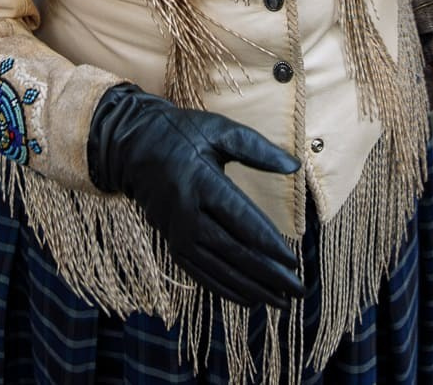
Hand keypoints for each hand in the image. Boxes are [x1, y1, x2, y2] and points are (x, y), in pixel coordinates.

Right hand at [86, 84, 302, 306]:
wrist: (134, 146)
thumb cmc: (184, 134)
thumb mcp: (220, 130)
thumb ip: (258, 149)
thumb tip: (294, 166)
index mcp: (201, 181)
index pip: (241, 220)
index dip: (268, 244)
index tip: (293, 262)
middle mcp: (186, 212)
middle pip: (233, 250)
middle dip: (267, 274)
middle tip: (297, 290)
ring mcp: (177, 231)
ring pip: (218, 267)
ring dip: (251, 287)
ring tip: (280, 302)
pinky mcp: (172, 243)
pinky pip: (200, 273)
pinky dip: (224, 288)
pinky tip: (248, 298)